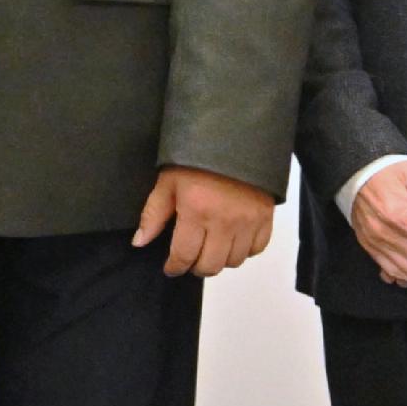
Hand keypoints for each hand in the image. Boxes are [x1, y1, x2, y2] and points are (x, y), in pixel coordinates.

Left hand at [133, 165, 277, 279]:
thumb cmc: (196, 158)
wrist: (235, 138)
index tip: (171, 267)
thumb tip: (140, 242)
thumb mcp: (168, 182)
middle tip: (189, 258)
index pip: (184, 255)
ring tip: (210, 248)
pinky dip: (244, 251)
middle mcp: (225, 222)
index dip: (174, 267)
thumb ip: (154, 215)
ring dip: (219, 260)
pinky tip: (232, 241)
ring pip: (234, 261)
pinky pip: (257, 249)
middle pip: (211, 265)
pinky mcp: (266, 217)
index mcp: (196, 212)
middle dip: (195, 266)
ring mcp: (249, 222)